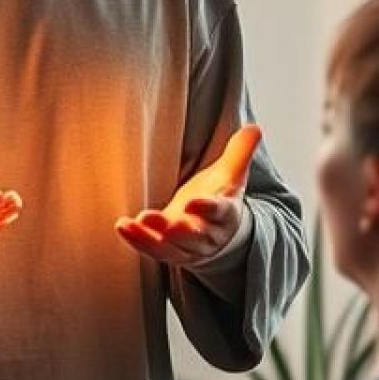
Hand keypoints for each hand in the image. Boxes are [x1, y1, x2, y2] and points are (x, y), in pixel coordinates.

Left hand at [115, 125, 259, 266]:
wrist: (217, 232)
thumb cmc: (221, 197)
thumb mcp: (233, 174)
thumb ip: (240, 152)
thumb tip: (255, 127)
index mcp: (225, 214)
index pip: (219, 212)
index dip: (207, 208)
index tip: (194, 201)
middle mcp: (207, 235)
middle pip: (194, 236)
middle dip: (179, 231)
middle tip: (167, 224)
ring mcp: (186, 248)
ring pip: (170, 248)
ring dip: (151, 238)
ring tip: (136, 223)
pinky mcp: (167, 251)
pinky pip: (151, 250)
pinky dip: (136, 241)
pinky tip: (123, 226)